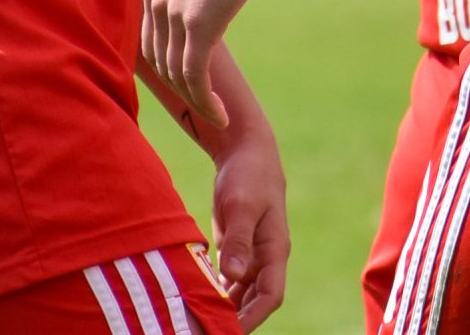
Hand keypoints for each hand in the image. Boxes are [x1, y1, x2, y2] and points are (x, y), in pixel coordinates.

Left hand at [142, 0, 276, 126]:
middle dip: (180, 93)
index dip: (167, 73)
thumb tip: (206, 6)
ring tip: (218, 118)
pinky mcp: (199, 24)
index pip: (151, 46)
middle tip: (203, 111)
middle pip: (161, 65)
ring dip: (197, 103)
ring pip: (178, 75)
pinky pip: (196, 76)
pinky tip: (221, 114)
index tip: (185, 90)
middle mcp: (156, 4)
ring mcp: (175, 15)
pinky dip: (206, 101)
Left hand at [207, 117, 289, 328]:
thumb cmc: (248, 175)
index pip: (271, 296)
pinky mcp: (236, 249)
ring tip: (196, 322)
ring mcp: (251, 255)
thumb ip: (239, 241)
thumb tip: (234, 276)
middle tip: (205, 330)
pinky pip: (228, 281)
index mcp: (275, 250)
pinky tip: (193, 300)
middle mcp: (266, 258)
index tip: (229, 332)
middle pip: (255, 301)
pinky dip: (215, 293)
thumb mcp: (242, 205)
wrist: (246, 152)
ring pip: (240, 294)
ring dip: (224, 309)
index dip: (253, 319)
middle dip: (236, 320)